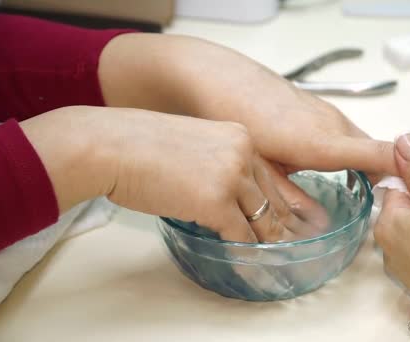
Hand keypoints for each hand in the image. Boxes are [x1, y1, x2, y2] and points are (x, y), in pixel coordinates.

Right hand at [21, 106, 323, 242]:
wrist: (109, 147)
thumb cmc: (137, 146)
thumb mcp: (191, 145)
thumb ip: (217, 164)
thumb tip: (226, 194)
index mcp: (239, 136)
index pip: (272, 176)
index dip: (287, 201)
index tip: (300, 216)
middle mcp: (243, 153)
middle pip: (273, 198)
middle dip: (283, 226)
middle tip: (294, 242)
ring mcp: (232, 177)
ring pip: (262, 219)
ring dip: (265, 242)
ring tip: (272, 258)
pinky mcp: (217, 202)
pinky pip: (241, 235)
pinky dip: (246, 252)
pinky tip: (249, 262)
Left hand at [97, 33, 409, 189]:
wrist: (205, 77)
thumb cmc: (232, 119)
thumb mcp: (263, 167)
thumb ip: (292, 195)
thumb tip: (312, 221)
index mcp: (322, 141)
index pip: (380, 156)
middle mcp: (328, 121)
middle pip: (370, 148)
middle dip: (388, 169)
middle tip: (405, 188)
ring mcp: (318, 108)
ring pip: (351, 137)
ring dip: (362, 158)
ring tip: (367, 179)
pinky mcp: (307, 103)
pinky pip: (335, 127)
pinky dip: (340, 144)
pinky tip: (324, 157)